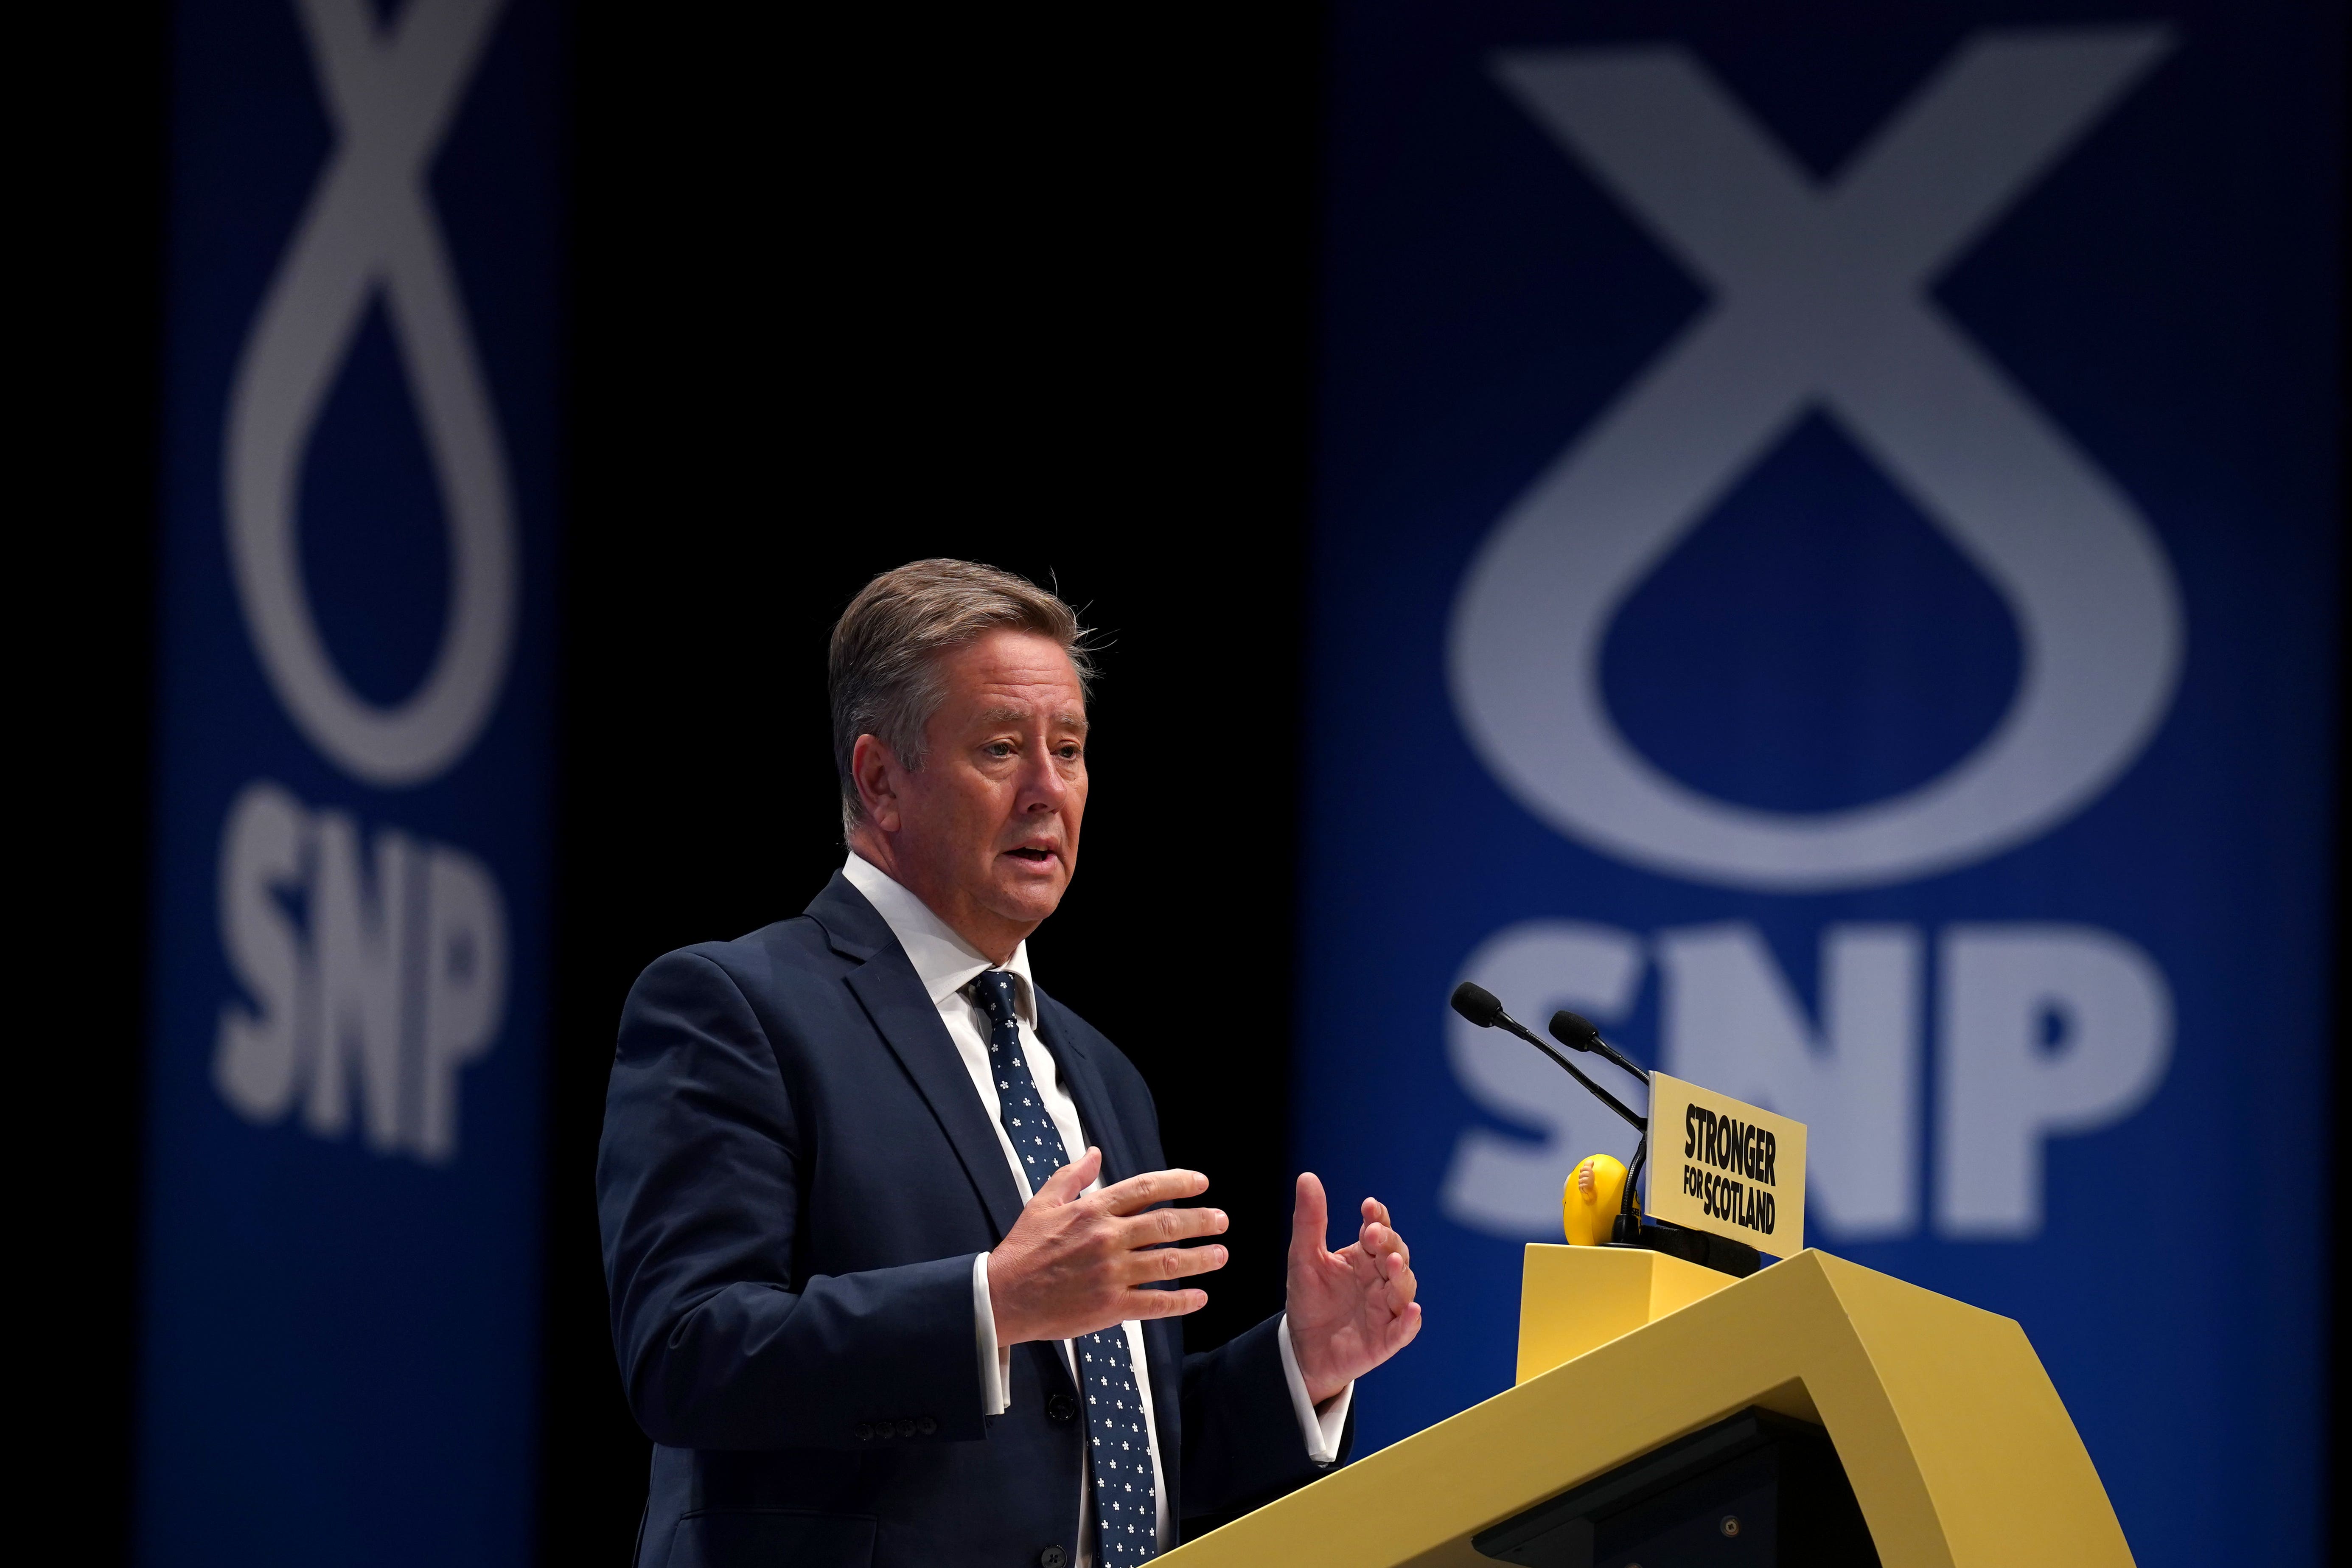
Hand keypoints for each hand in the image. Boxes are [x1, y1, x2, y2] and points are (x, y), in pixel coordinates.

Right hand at [986, 1148, 1229, 1344]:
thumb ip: (1071, 1176)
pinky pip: (1155, 1303)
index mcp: (1092, 1210)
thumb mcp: (1042, 1203)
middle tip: (1221, 1220)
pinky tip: (1199, 1297)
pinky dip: (1181, 1301)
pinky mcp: (1110, 1306)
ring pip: (1168, 1262)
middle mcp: (1106, 1238)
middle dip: (1200, 1220)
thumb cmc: (1023, 1249)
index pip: (1145, 1188)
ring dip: (1200, 1258)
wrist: (1003, 1297)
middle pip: (1165, 1224)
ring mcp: (1111, 1273)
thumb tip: (1094, 1153)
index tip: (1201, 1183)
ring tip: (1220, 1254)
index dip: (1178, 1183)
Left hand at [1284, 1173, 1420, 1406]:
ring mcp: (1386, 1308)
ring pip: (1404, 1288)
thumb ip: (1310, 1221)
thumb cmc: (1308, 1299)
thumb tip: (1307, 1177)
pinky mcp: (1387, 1338)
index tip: (1369, 1207)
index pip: (1379, 1230)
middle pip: (1396, 1254)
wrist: (1302, 1348)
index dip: (1378, 1218)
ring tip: (1392, 1262)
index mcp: (1363, 1257)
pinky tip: (1410, 1310)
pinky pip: (1404, 1329)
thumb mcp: (1303, 1258)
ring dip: (1401, 1275)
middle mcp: (1380, 1279)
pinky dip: (1409, 1321)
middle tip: (1373, 1234)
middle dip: (1389, 1243)